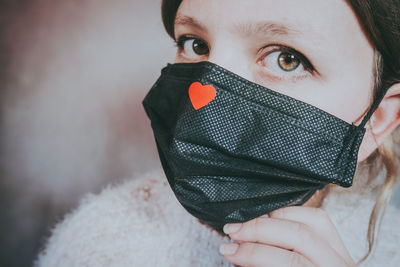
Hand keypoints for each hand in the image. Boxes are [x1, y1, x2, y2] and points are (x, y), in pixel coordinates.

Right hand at [219, 206, 355, 266]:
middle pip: (299, 236)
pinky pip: (317, 217)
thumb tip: (236, 253)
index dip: (254, 253)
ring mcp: (342, 254)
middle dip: (259, 230)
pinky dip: (290, 213)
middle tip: (231, 232)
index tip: (229, 250)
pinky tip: (269, 218)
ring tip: (246, 224)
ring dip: (271, 218)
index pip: (290, 262)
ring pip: (310, 221)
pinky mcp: (338, 244)